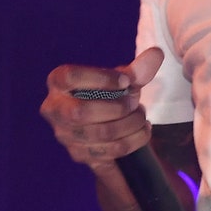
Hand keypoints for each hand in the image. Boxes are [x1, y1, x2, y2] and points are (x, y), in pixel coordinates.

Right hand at [41, 47, 163, 173]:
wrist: (104, 122)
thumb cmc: (109, 93)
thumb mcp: (121, 78)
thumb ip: (137, 69)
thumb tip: (156, 55)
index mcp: (58, 82)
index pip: (70, 77)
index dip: (101, 78)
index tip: (126, 81)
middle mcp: (55, 110)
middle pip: (81, 112)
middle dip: (117, 107)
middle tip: (135, 100)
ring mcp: (65, 135)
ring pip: (99, 135)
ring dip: (130, 124)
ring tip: (141, 116)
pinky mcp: (80, 155)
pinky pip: (110, 153)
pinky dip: (133, 141)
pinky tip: (142, 130)